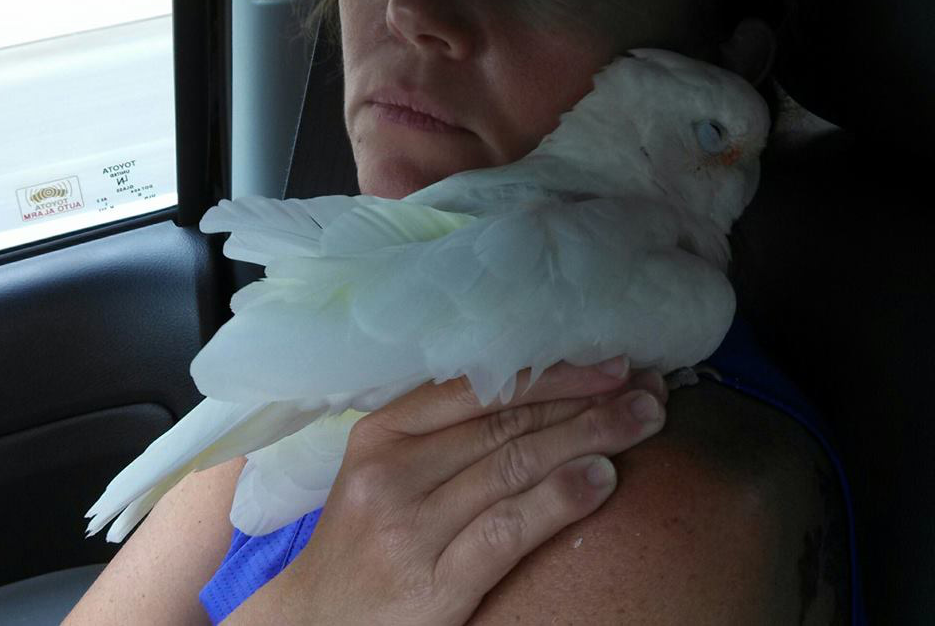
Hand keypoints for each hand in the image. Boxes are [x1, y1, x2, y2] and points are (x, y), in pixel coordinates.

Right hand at [271, 358, 667, 625]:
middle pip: (507, 423)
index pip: (481, 388)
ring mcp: (410, 528)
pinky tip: (603, 478)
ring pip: (515, 465)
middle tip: (647, 389)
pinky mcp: (432, 585)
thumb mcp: (388, 472)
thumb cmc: (364, 539)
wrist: (316, 624)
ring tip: (643, 421)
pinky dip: (561, 498)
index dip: (553, 373)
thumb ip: (445, 434)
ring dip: (590, 437)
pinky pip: (509, 529)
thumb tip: (536, 395)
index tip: (610, 364)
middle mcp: (393, 472)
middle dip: (586, 401)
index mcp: (383, 433)